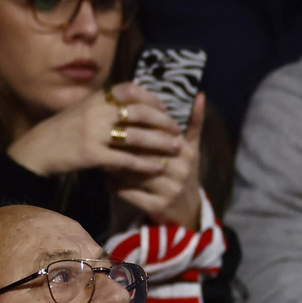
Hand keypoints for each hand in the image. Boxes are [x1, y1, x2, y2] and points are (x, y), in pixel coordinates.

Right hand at [7, 81, 180, 179]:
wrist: (38, 149)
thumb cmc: (66, 129)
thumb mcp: (85, 108)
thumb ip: (109, 103)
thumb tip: (140, 100)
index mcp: (96, 98)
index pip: (132, 91)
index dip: (153, 99)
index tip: (167, 109)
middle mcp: (96, 112)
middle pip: (140, 113)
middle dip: (163, 122)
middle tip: (178, 130)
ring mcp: (93, 133)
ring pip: (136, 137)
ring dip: (160, 143)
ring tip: (176, 148)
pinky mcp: (91, 155)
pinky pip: (125, 159)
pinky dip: (144, 164)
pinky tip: (158, 167)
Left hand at [110, 93, 204, 228]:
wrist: (187, 207)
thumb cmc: (184, 171)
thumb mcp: (192, 147)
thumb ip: (194, 122)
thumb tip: (200, 94)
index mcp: (187, 152)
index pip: (156, 135)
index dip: (135, 129)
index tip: (116, 124)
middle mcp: (181, 171)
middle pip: (142, 153)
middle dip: (121, 147)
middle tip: (101, 141)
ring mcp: (169, 190)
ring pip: (132, 172)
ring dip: (113, 166)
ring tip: (101, 159)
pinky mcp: (157, 206)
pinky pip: (128, 193)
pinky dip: (114, 185)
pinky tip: (106, 180)